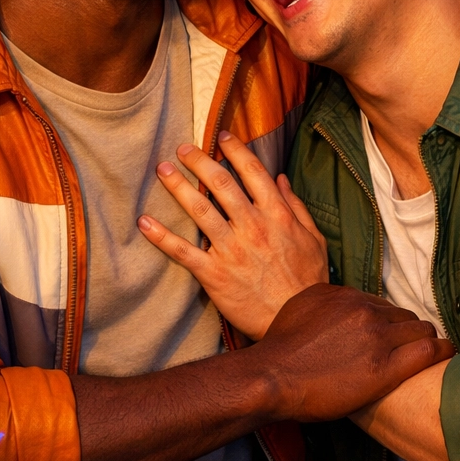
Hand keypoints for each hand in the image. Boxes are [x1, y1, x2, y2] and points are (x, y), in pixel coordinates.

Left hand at [139, 130, 328, 339]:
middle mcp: (253, 226)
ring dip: (178, 186)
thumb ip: (297, 206)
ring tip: (162, 169)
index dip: (235, 150)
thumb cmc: (309, 282)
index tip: (221, 137)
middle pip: (221, 184)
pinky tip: (144, 221)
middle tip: (182, 148)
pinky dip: (161, 236)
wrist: (299, 323)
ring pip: (199, 209)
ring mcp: (232, 249)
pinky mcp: (214, 274)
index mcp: (277, 215)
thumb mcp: (315, 239)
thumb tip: (281, 178)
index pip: (253, 172)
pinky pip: (183, 251)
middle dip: (199, 161)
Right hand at [253, 283, 456, 421]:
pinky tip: (447, 354)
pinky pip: (427, 352)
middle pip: (404, 315)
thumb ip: (329, 301)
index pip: (382, 304)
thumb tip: (343, 304)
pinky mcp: (385, 369)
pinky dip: (441, 351)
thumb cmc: (281, 347)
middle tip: (408, 346)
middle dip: (408, 329)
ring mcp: (377, 338)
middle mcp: (365, 311)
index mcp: (347, 296)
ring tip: (431, 352)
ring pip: (420, 329)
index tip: (390, 334)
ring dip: (425, 339)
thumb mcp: (302, 306)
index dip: (388, 320)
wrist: (273, 376)